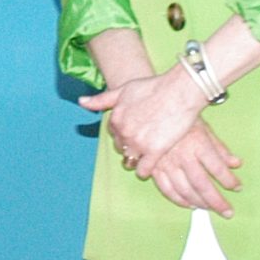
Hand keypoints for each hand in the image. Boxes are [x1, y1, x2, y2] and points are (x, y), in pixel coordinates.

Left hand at [78, 68, 207, 174]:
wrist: (179, 92)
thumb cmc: (154, 87)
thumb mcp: (124, 89)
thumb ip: (102, 99)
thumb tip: (81, 102)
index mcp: (115, 118)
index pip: (113, 133)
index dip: (123, 133)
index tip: (133, 131)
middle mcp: (124, 132)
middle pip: (121, 147)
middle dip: (128, 146)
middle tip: (141, 143)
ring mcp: (139, 143)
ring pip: (130, 160)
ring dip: (135, 160)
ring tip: (144, 157)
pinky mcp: (155, 151)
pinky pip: (144, 169)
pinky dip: (145, 171)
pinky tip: (149, 168)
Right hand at [146, 121, 241, 216]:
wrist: (153, 109)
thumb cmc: (180, 117)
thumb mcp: (204, 128)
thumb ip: (220, 149)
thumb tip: (235, 163)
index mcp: (198, 144)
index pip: (218, 168)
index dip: (229, 181)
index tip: (237, 187)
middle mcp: (183, 156)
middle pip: (202, 184)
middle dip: (217, 201)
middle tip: (227, 211)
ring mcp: (167, 163)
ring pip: (185, 190)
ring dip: (199, 202)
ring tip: (209, 208)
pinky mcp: (154, 167)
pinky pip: (166, 189)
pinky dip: (178, 199)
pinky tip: (188, 204)